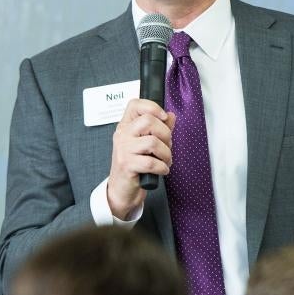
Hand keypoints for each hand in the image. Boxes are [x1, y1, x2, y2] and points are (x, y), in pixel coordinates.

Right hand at [107, 99, 175, 218]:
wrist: (122, 189)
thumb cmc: (135, 165)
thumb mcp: (146, 144)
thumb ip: (159, 128)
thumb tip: (171, 116)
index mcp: (126, 126)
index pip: (135, 104)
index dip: (152, 107)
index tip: (164, 118)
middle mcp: (122, 135)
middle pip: (148, 121)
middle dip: (166, 134)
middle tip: (167, 146)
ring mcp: (123, 150)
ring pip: (152, 142)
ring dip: (166, 153)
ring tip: (165, 160)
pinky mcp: (127, 165)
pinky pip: (151, 162)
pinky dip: (162, 167)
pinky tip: (162, 170)